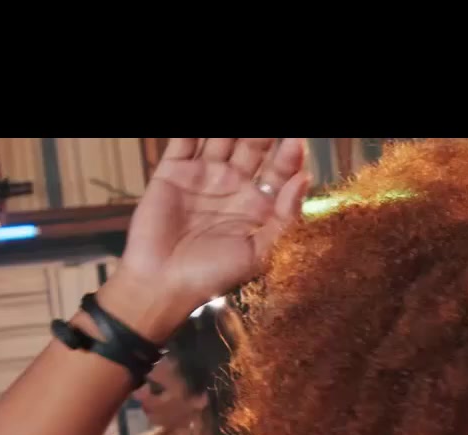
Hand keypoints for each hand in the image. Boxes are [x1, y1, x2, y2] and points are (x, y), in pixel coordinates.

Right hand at [110, 138, 311, 338]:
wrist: (162, 284)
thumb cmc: (212, 276)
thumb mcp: (260, 252)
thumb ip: (286, 216)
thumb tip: (305, 178)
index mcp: (258, 205)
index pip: (280, 169)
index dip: (290, 152)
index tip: (296, 139)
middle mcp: (233, 186)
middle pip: (253, 145)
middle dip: (263, 131)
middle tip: (270, 125)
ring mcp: (203, 176)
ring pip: (221, 136)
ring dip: (232, 125)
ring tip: (243, 118)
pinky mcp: (173, 172)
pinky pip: (184, 140)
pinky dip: (192, 128)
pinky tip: (207, 122)